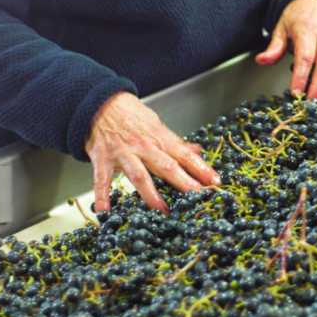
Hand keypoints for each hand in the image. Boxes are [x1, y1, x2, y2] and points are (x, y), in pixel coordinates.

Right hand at [85, 91, 218, 211]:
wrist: (102, 103)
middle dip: (184, 182)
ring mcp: (123, 154)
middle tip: (198, 196)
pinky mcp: (102, 159)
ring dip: (150, 194)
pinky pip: (102, 180)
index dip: (201, 168)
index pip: (185, 155)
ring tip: (162, 209)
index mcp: (159, 139)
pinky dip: (102, 195)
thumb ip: (176, 142)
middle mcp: (144, 147)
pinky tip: (105, 212)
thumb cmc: (132, 116)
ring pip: (139, 175)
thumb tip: (197, 151)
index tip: (214, 181)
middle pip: (167, 166)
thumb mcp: (157, 125)